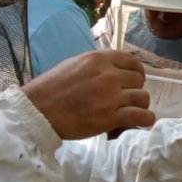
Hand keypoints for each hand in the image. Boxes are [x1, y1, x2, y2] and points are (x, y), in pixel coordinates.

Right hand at [22, 50, 155, 139]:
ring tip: (134, 111)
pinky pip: (140, 116)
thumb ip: (95, 66)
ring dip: (140, 105)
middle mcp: (107, 75)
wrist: (37, 111)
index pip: (132, 61)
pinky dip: (145, 119)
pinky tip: (142, 121)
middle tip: (127, 99)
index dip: (137, 72)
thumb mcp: (73, 65)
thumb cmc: (49, 90)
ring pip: (142, 97)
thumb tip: (111, 70)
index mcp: (98, 59)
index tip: (135, 80)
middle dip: (135, 89)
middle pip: (139, 80)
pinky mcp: (110, 117)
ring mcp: (110, 96)